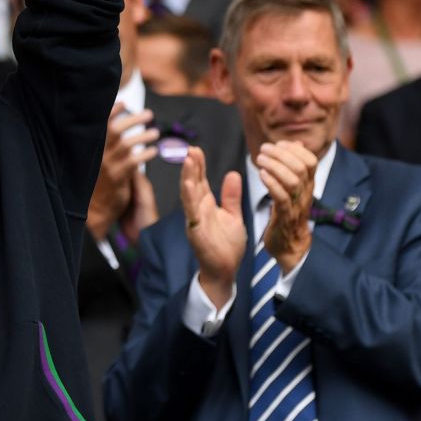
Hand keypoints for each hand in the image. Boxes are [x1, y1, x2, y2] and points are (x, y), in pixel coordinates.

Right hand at [87, 104, 157, 237]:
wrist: (94, 210)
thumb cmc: (97, 184)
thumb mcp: (97, 162)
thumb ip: (105, 146)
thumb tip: (117, 126)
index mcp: (91, 148)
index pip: (101, 124)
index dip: (112, 111)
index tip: (124, 103)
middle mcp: (97, 154)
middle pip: (115, 130)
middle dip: (133, 119)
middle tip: (148, 114)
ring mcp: (107, 165)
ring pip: (127, 144)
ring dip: (143, 136)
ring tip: (155, 133)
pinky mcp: (117, 177)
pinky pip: (134, 161)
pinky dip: (146, 154)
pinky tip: (154, 151)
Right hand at [182, 148, 245, 308]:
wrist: (226, 270)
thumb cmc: (227, 245)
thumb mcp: (233, 216)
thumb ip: (231, 196)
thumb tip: (233, 173)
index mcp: (206, 205)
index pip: (201, 181)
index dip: (198, 165)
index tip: (196, 149)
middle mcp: (198, 210)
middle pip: (193, 184)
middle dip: (191, 167)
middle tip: (190, 149)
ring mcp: (195, 221)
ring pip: (189, 196)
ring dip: (187, 178)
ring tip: (188, 161)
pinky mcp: (196, 232)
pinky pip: (192, 213)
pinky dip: (189, 199)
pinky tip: (189, 186)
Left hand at [255, 141, 318, 268]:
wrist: (290, 246)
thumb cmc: (288, 213)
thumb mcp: (294, 188)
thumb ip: (294, 166)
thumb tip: (296, 144)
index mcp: (308, 185)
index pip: (310, 160)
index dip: (294, 149)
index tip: (278, 144)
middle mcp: (305, 192)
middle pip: (301, 167)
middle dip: (281, 154)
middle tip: (264, 150)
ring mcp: (297, 204)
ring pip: (293, 180)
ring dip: (275, 166)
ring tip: (260, 160)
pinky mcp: (285, 216)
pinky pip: (282, 197)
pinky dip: (272, 183)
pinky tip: (262, 175)